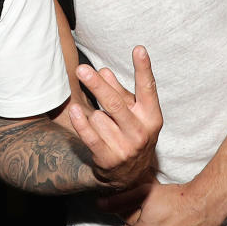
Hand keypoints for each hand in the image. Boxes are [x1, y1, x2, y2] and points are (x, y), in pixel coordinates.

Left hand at [67, 46, 161, 190]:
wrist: (129, 176)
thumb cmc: (130, 132)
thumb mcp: (132, 112)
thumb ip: (119, 91)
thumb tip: (104, 71)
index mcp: (152, 116)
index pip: (148, 88)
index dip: (144, 68)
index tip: (138, 49)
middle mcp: (142, 132)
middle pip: (115, 103)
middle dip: (96, 85)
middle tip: (81, 69)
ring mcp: (126, 147)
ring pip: (98, 117)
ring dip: (93, 115)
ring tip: (101, 124)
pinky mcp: (109, 158)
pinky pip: (90, 136)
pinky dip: (80, 123)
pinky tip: (74, 111)